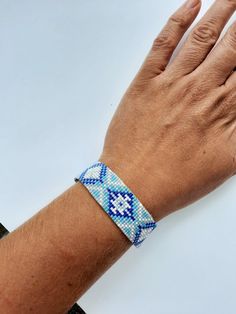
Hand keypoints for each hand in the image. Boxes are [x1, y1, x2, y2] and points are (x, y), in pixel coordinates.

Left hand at [99, 0, 235, 220]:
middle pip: (233, 46)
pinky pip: (164, 44)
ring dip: (221, 12)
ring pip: (203, 38)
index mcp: (224, 111)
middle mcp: (203, 91)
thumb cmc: (177, 181)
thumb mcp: (226, 162)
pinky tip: (191, 5)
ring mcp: (173, 84)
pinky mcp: (146, 83)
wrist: (134, 187)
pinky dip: (178, 21)